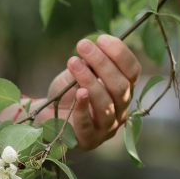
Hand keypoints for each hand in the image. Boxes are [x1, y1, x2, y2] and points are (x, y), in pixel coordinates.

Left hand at [40, 34, 141, 149]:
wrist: (47, 117)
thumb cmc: (68, 93)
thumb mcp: (79, 73)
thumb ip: (89, 63)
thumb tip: (94, 47)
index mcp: (124, 91)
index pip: (132, 71)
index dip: (120, 53)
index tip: (101, 38)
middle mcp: (122, 110)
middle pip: (120, 86)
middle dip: (102, 63)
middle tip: (82, 45)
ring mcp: (107, 127)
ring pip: (106, 104)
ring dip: (89, 80)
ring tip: (73, 62)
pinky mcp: (89, 140)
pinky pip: (89, 125)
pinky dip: (83, 107)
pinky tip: (78, 92)